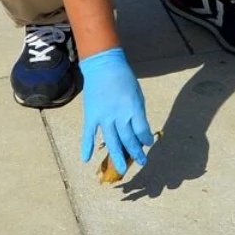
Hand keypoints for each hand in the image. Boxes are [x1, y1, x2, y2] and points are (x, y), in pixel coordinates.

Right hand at [79, 48, 152, 175]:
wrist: (103, 65)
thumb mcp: (137, 94)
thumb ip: (138, 113)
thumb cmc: (124, 78)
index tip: (147, 144)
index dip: (145, 140)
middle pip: (128, 139)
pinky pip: (89, 134)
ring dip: (117, 157)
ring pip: (111, 141)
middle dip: (136, 152)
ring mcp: (104, 116)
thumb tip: (139, 132)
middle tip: (141, 162)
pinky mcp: (91, 115)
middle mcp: (119, 114)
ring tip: (121, 170)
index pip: (141, 130)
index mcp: (133, 107)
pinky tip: (86, 159)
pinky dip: (87, 146)